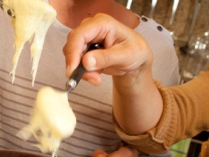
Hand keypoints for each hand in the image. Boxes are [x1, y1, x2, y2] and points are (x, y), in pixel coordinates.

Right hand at [63, 13, 162, 135]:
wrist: (136, 60)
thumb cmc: (135, 52)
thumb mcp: (125, 56)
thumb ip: (106, 58)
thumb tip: (86, 62)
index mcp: (102, 24)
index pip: (80, 35)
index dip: (73, 52)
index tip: (73, 69)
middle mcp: (91, 29)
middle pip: (72, 45)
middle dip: (78, 65)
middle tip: (91, 78)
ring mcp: (86, 40)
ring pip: (73, 56)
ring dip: (82, 71)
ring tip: (97, 79)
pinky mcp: (84, 51)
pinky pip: (76, 63)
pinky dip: (84, 73)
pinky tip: (96, 76)